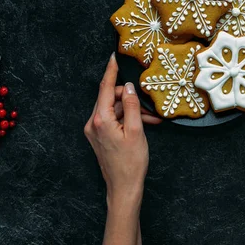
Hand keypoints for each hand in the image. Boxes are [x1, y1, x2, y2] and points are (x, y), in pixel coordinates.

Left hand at [84, 53, 161, 201]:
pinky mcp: (99, 136)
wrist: (123, 187)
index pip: (105, 88)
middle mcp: (93, 123)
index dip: (111, 71)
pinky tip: (142, 124)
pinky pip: (113, 119)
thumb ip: (131, 105)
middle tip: (148, 106)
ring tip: (150, 119)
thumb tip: (128, 87)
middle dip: (129, 98)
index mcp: (101, 119)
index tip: (113, 57)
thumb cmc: (131, 162)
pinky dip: (127, 118)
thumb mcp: (136, 130)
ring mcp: (95, 130)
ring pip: (114, 109)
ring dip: (131, 110)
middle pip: (110, 98)